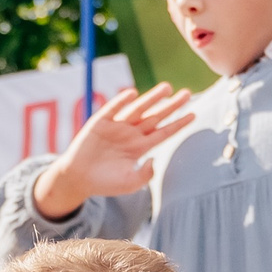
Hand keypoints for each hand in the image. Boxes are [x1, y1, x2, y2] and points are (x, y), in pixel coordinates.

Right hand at [31, 84, 195, 217]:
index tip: (193, 114)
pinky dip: (121, 101)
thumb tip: (154, 159)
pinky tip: (132, 94)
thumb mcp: (130, 183)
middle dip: (171, 106)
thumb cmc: (105, 183)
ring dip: (152, 98)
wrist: (78, 179)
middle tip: (187, 93)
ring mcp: (116, 126)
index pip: (163, 132)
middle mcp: (131, 133)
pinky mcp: (100, 123)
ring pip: (138, 109)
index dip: (178, 124)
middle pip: (155, 116)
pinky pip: (113, 109)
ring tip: (167, 88)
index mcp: (140, 147)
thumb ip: (146, 175)